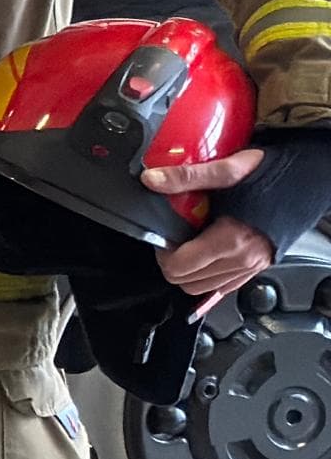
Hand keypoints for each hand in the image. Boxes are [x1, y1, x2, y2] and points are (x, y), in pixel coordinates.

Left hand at [151, 148, 272, 306]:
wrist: (305, 180)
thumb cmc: (272, 176)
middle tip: (173, 240)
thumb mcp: (227, 170)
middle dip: (173, 263)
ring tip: (189, 244)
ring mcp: (253, 267)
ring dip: (190, 271)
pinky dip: (209, 274)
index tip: (163, 235)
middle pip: (188, 282)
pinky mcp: (259, 267)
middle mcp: (244, 259)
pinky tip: (207, 251)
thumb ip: (187, 177)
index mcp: (231, 239)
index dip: (162, 252)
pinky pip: (224, 284)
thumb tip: (153, 180)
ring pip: (205, 288)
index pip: (179, 267)